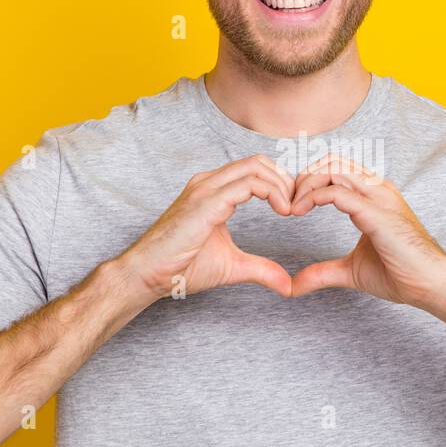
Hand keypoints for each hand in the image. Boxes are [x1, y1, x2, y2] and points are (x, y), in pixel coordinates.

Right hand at [123, 154, 295, 300]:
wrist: (147, 274)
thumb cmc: (180, 267)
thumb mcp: (232, 266)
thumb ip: (261, 269)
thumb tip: (287, 285)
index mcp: (213, 190)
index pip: (254, 169)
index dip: (280, 184)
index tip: (294, 208)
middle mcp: (208, 182)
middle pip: (258, 161)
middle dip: (286, 180)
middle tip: (298, 207)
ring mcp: (206, 189)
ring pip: (256, 167)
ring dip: (282, 185)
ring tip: (291, 210)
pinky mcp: (206, 202)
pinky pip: (248, 184)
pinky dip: (272, 193)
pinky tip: (282, 211)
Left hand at [287, 154, 445, 311]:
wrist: (432, 285)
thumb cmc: (402, 274)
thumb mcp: (351, 271)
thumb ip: (322, 272)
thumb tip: (294, 285)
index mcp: (374, 195)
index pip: (335, 168)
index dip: (308, 180)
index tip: (291, 204)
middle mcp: (377, 189)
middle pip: (330, 160)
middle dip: (302, 177)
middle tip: (286, 203)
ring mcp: (378, 197)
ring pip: (332, 168)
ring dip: (304, 184)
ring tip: (290, 208)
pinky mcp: (376, 212)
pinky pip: (336, 192)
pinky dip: (311, 197)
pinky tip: (298, 212)